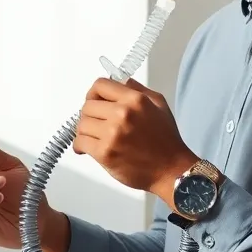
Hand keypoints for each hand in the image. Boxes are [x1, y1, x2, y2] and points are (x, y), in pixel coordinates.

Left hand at [73, 77, 198, 203]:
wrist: (171, 169)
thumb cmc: (166, 140)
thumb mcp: (158, 105)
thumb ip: (138, 90)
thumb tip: (119, 81)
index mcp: (134, 100)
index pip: (100, 85)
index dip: (94, 94)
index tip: (95, 102)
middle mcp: (122, 113)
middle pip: (87, 106)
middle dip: (89, 115)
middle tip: (96, 124)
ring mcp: (112, 134)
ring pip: (81, 124)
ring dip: (85, 131)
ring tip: (93, 137)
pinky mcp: (105, 152)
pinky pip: (80, 142)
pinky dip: (80, 146)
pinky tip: (87, 149)